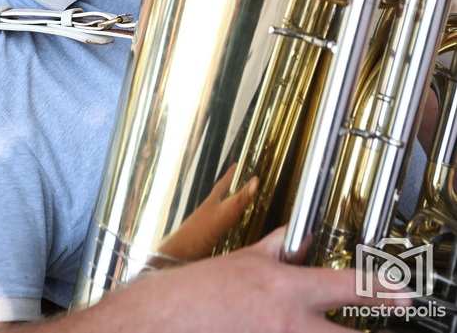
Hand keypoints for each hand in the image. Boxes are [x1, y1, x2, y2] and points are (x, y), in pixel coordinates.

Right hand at [107, 226, 413, 332]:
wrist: (160, 323)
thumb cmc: (197, 292)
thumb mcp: (240, 260)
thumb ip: (275, 249)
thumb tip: (297, 239)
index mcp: (284, 290)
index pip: (346, 286)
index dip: (380, 290)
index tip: (402, 294)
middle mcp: (289, 326)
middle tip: (375, 327)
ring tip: (317, 328)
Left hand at [157, 167, 257, 261]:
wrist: (179, 258)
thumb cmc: (200, 233)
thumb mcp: (223, 214)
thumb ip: (239, 200)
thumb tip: (256, 180)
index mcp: (212, 202)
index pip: (223, 184)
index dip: (231, 174)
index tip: (238, 163)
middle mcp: (209, 212)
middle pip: (222, 197)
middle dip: (233, 191)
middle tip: (245, 185)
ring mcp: (208, 229)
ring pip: (223, 214)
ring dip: (233, 211)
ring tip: (245, 209)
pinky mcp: (209, 244)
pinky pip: (225, 232)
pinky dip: (233, 231)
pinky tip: (238, 237)